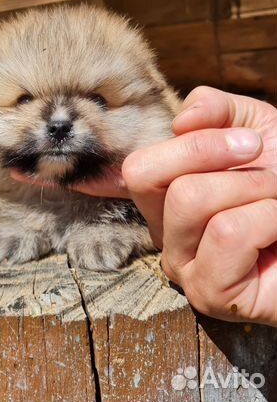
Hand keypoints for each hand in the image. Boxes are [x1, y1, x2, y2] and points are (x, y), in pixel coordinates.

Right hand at [122, 86, 276, 325]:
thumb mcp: (250, 126)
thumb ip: (212, 109)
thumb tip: (181, 122)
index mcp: (164, 197)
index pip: (138, 168)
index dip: (192, 146)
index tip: (248, 141)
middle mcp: (164, 233)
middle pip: (155, 178)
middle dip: (223, 160)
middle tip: (269, 172)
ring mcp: (183, 267)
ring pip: (190, 199)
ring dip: (254, 189)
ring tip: (276, 203)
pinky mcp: (209, 293)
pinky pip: (227, 232)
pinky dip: (268, 219)